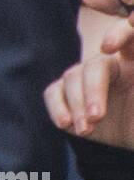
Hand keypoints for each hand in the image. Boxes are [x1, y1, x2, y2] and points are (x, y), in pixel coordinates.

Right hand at [43, 0, 133, 147]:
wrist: (132, 144)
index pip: (129, 37)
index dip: (119, 35)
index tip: (108, 46)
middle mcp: (112, 66)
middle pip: (96, 65)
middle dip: (93, 89)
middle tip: (97, 117)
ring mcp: (87, 79)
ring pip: (73, 78)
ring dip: (78, 106)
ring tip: (86, 131)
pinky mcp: (69, 96)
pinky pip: (54, 93)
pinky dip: (57, 108)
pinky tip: (66, 125)